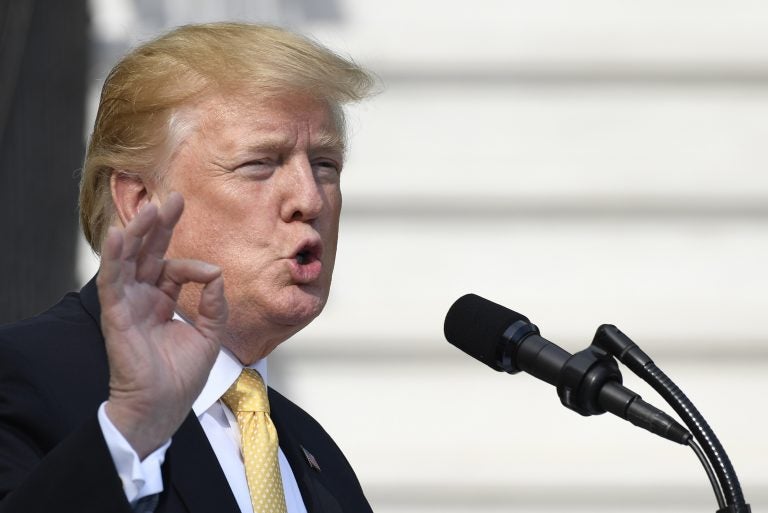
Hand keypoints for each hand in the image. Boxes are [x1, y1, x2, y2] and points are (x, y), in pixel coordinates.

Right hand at [98, 192, 227, 458]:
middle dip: (159, 225)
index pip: (176, 268)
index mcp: (163, 300)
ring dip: (137, 234)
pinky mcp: (116, 316)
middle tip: (173, 198)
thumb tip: (216, 272)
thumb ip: (214, 303)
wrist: (164, 406)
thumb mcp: (209, 334)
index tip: (213, 273)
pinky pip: (112, 282)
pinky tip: (117, 236)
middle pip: (148, 254)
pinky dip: (113, 259)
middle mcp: (143, 298)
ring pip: (129, 261)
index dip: (196, 266)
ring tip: (149, 208)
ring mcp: (128, 305)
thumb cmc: (182, 375)